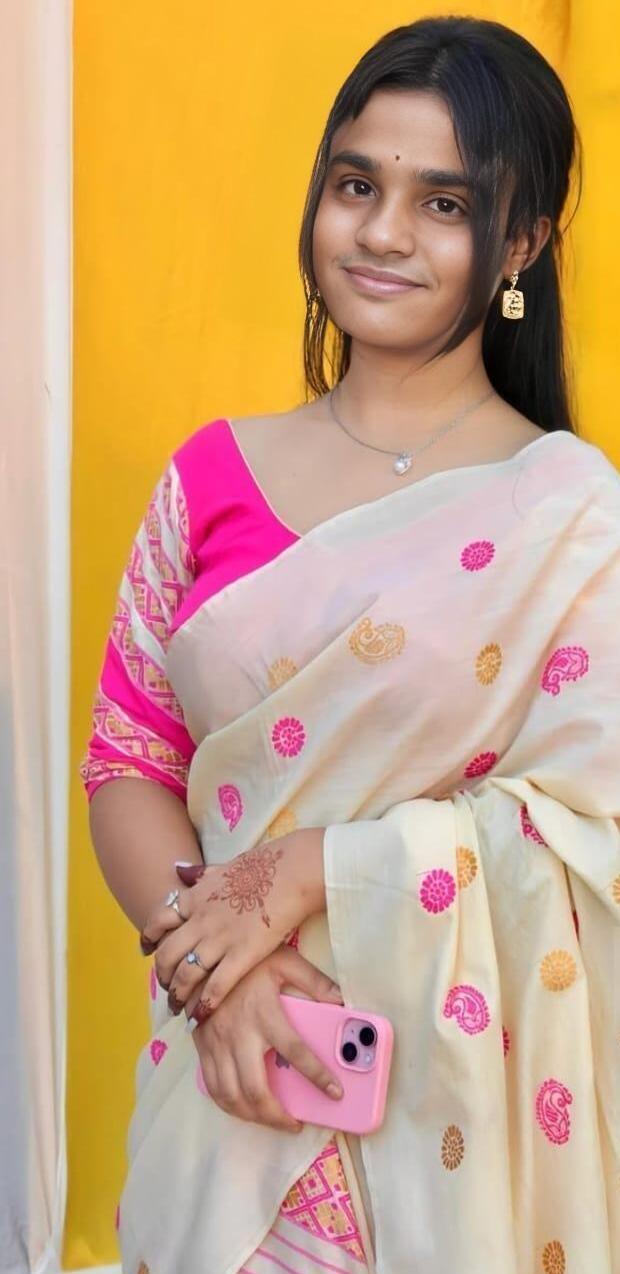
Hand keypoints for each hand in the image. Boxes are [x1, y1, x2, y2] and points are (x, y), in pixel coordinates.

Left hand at [140, 828, 325, 1016]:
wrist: (292, 871)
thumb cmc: (264, 865)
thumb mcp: (223, 865)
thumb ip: (200, 873)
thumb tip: (179, 870)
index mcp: (195, 898)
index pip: (159, 921)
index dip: (149, 938)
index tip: (147, 951)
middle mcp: (200, 920)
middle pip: (167, 953)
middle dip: (162, 974)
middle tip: (166, 986)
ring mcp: (219, 939)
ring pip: (185, 974)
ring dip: (178, 995)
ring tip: (178, 1007)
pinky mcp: (242, 955)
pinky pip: (215, 986)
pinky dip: (204, 1005)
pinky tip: (200, 1017)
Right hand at [188, 944, 343, 1132]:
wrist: (202, 956)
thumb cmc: (248, 960)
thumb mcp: (285, 961)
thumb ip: (315, 981)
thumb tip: (341, 1001)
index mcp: (265, 1012)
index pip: (295, 1051)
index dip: (317, 1076)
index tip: (335, 1092)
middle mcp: (239, 1033)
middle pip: (255, 1089)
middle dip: (276, 1116)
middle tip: (294, 1123)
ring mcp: (217, 1043)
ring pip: (230, 1095)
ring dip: (252, 1116)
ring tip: (272, 1120)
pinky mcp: (202, 1047)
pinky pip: (212, 1087)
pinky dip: (228, 1105)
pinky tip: (243, 1107)